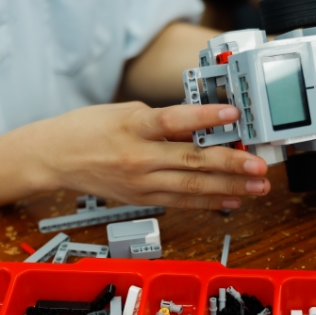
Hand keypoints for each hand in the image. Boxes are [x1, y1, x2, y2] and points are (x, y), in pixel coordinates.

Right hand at [38, 102, 270, 209]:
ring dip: (228, 187)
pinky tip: (231, 199)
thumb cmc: (88, 128)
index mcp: (133, 126)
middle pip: (191, 161)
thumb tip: (203, 124)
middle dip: (231, 164)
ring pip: (191, 187)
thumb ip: (164, 120)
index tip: (232, 113)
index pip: (174, 121)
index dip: (205, 117)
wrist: (56, 157)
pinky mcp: (141, 198)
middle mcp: (138, 157)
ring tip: (256, 186)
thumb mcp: (126, 112)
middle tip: (259, 165)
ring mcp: (140, 182)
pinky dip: (208, 202)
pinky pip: (180, 201)